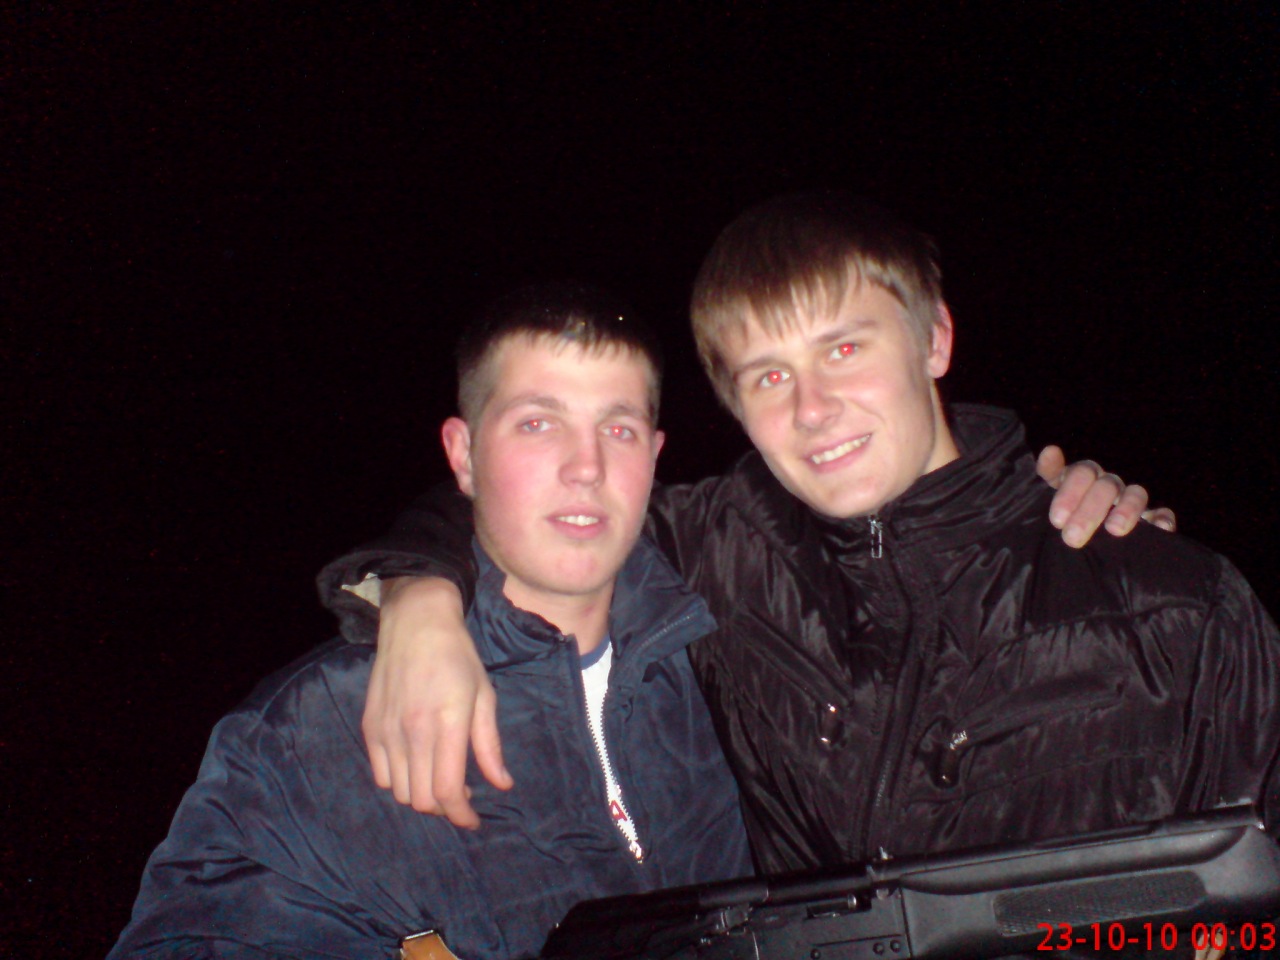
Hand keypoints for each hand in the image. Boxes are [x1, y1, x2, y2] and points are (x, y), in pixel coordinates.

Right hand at [362, 577, 512, 826]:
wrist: (416, 622)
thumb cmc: (458, 656)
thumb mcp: (484, 696)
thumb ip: (489, 745)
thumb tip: (502, 784)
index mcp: (445, 724)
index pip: (447, 791)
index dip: (461, 815)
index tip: (473, 820)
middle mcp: (411, 733)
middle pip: (422, 800)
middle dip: (445, 808)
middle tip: (462, 795)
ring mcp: (386, 731)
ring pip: (400, 793)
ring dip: (422, 796)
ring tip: (440, 778)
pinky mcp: (369, 727)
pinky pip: (381, 776)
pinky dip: (399, 782)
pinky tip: (416, 765)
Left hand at [1037, 446, 1176, 548]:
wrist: (1085, 545)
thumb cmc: (1066, 518)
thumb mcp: (1054, 500)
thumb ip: (1050, 473)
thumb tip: (1050, 451)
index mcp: (1083, 478)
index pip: (1080, 473)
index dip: (1069, 491)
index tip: (1057, 519)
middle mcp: (1108, 485)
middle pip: (1105, 487)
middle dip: (1088, 512)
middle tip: (1071, 538)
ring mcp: (1132, 499)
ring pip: (1135, 494)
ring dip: (1126, 510)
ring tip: (1114, 530)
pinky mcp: (1153, 518)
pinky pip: (1162, 514)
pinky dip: (1161, 518)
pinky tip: (1158, 527)